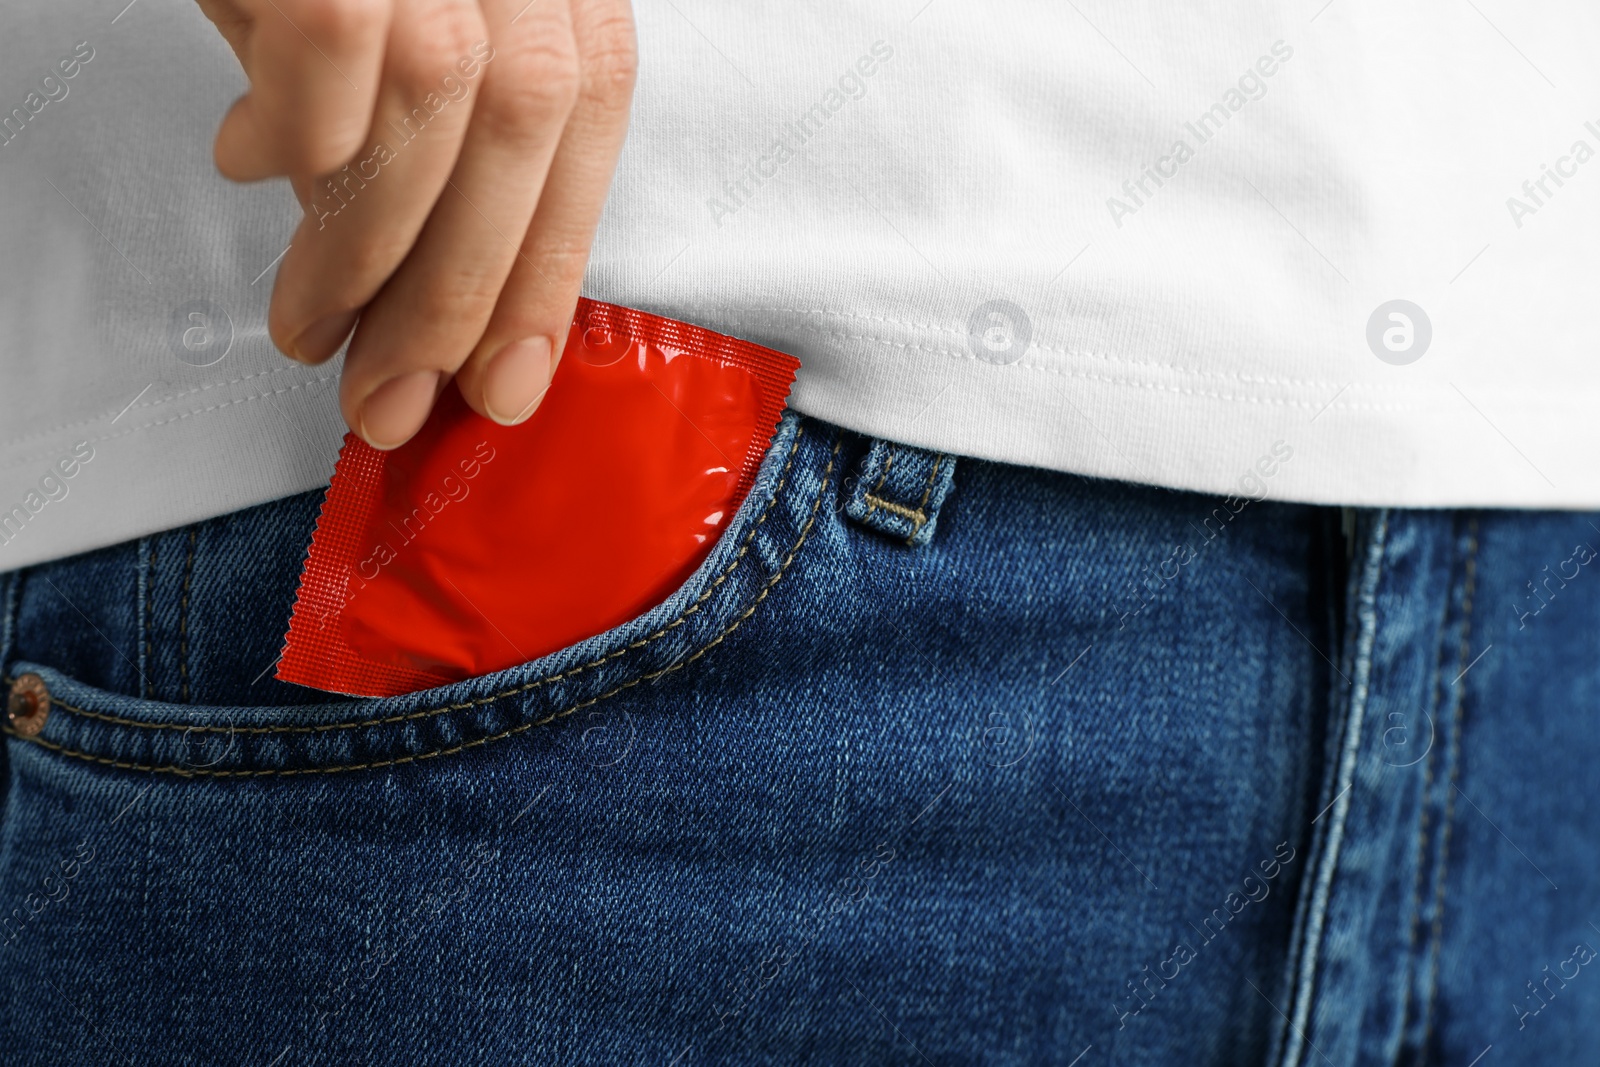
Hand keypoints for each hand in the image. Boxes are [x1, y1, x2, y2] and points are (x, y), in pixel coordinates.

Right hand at [197, 0, 636, 447]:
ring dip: (369, 257)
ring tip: (315, 325)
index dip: (552, 264)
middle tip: (395, 396)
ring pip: (436, 106)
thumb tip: (419, 293)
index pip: (588, 121)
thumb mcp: (397, 30)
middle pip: (527, 126)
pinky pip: (334, 56)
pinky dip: (301, 141)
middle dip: (458, 296)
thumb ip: (428, 145)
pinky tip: (257, 165)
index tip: (509, 381)